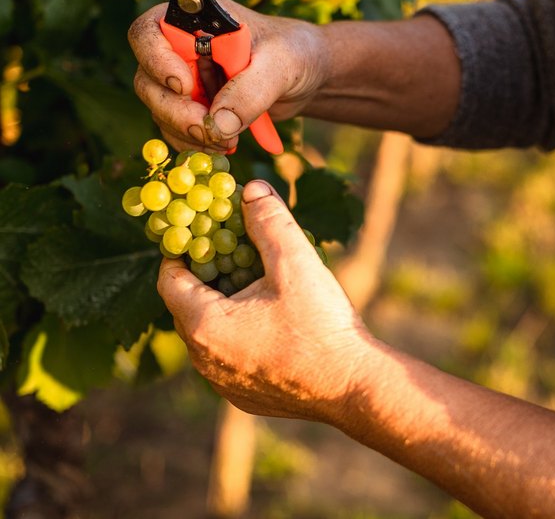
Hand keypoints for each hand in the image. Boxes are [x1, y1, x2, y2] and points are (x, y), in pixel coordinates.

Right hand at [128, 0, 326, 151]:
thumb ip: (251, 90)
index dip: (156, 61)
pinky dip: (194, 143)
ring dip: (187, 132)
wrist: (308, 76)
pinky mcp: (193, 106)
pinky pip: (175, 129)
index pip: (148, 33)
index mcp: (194, 20)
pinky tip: (223, 146)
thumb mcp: (280, 65)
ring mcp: (184, 79)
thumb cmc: (295, 54)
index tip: (186, 87)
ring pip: (160, 109)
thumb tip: (216, 125)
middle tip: (207, 130)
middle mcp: (180, 48)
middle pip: (148, 80)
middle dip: (175, 110)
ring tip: (227, 142)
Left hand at [157, 180, 372, 421]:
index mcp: (204, 325)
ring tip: (256, 287)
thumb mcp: (296, 262)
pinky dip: (241, 338)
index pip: (169, 279)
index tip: (203, 232)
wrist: (354, 386)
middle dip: (207, 278)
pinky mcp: (244, 398)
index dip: (182, 250)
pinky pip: (229, 360)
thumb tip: (252, 188)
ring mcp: (222, 384)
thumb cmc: (321, 325)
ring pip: (209, 336)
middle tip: (233, 254)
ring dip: (225, 309)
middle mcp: (203, 360)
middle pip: (187, 307)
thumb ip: (269, 220)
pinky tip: (273, 325)